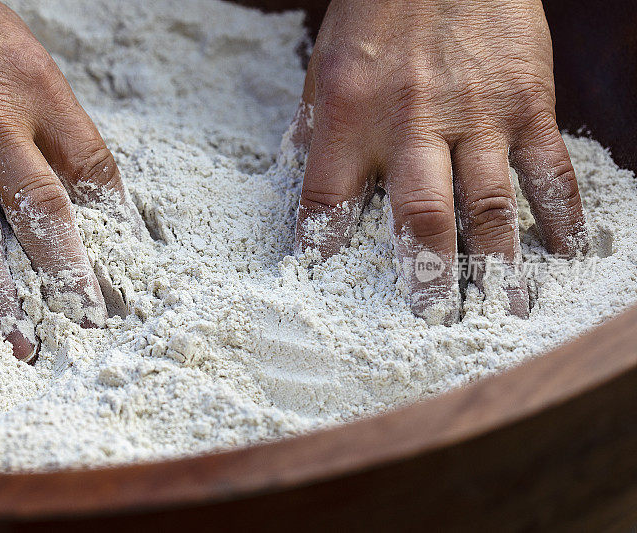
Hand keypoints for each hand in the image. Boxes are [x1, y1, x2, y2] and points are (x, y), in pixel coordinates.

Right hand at [0, 0, 133, 359]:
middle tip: (78, 325)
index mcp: (35, 93)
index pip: (91, 170)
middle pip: (35, 210)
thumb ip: (60, 131)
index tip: (126, 276)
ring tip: (11, 341)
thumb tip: (98, 203)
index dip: (115, 229)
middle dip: (60, 275)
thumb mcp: (32, 66)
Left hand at [291, 0, 587, 322]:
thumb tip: (301, 170)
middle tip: (434, 319)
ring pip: (489, 205)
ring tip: (506, 309)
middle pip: (418, 218)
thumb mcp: (328, 63)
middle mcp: (411, 122)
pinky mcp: (527, 101)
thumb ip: (317, 124)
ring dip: (499, 263)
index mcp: (350, 115)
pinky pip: (548, 167)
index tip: (324, 279)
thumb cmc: (380, 8)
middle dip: (426, 275)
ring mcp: (476, 114)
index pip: (327, 200)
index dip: (322, 246)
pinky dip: (563, 212)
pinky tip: (570, 249)